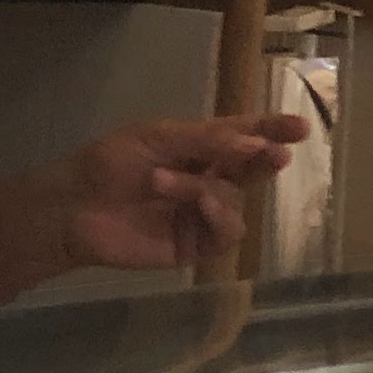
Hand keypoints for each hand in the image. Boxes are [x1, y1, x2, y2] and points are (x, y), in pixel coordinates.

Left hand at [55, 112, 310, 274]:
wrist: (71, 209)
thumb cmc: (107, 165)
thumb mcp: (158, 137)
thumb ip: (208, 141)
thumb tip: (255, 145)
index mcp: (198, 147)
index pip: (244, 135)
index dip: (272, 130)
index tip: (301, 127)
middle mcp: (207, 178)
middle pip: (253, 167)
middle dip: (266, 157)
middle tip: (278, 152)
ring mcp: (201, 213)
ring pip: (237, 199)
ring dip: (208, 187)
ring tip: (164, 182)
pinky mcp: (195, 245)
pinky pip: (227, 231)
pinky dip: (219, 215)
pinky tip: (198, 207)